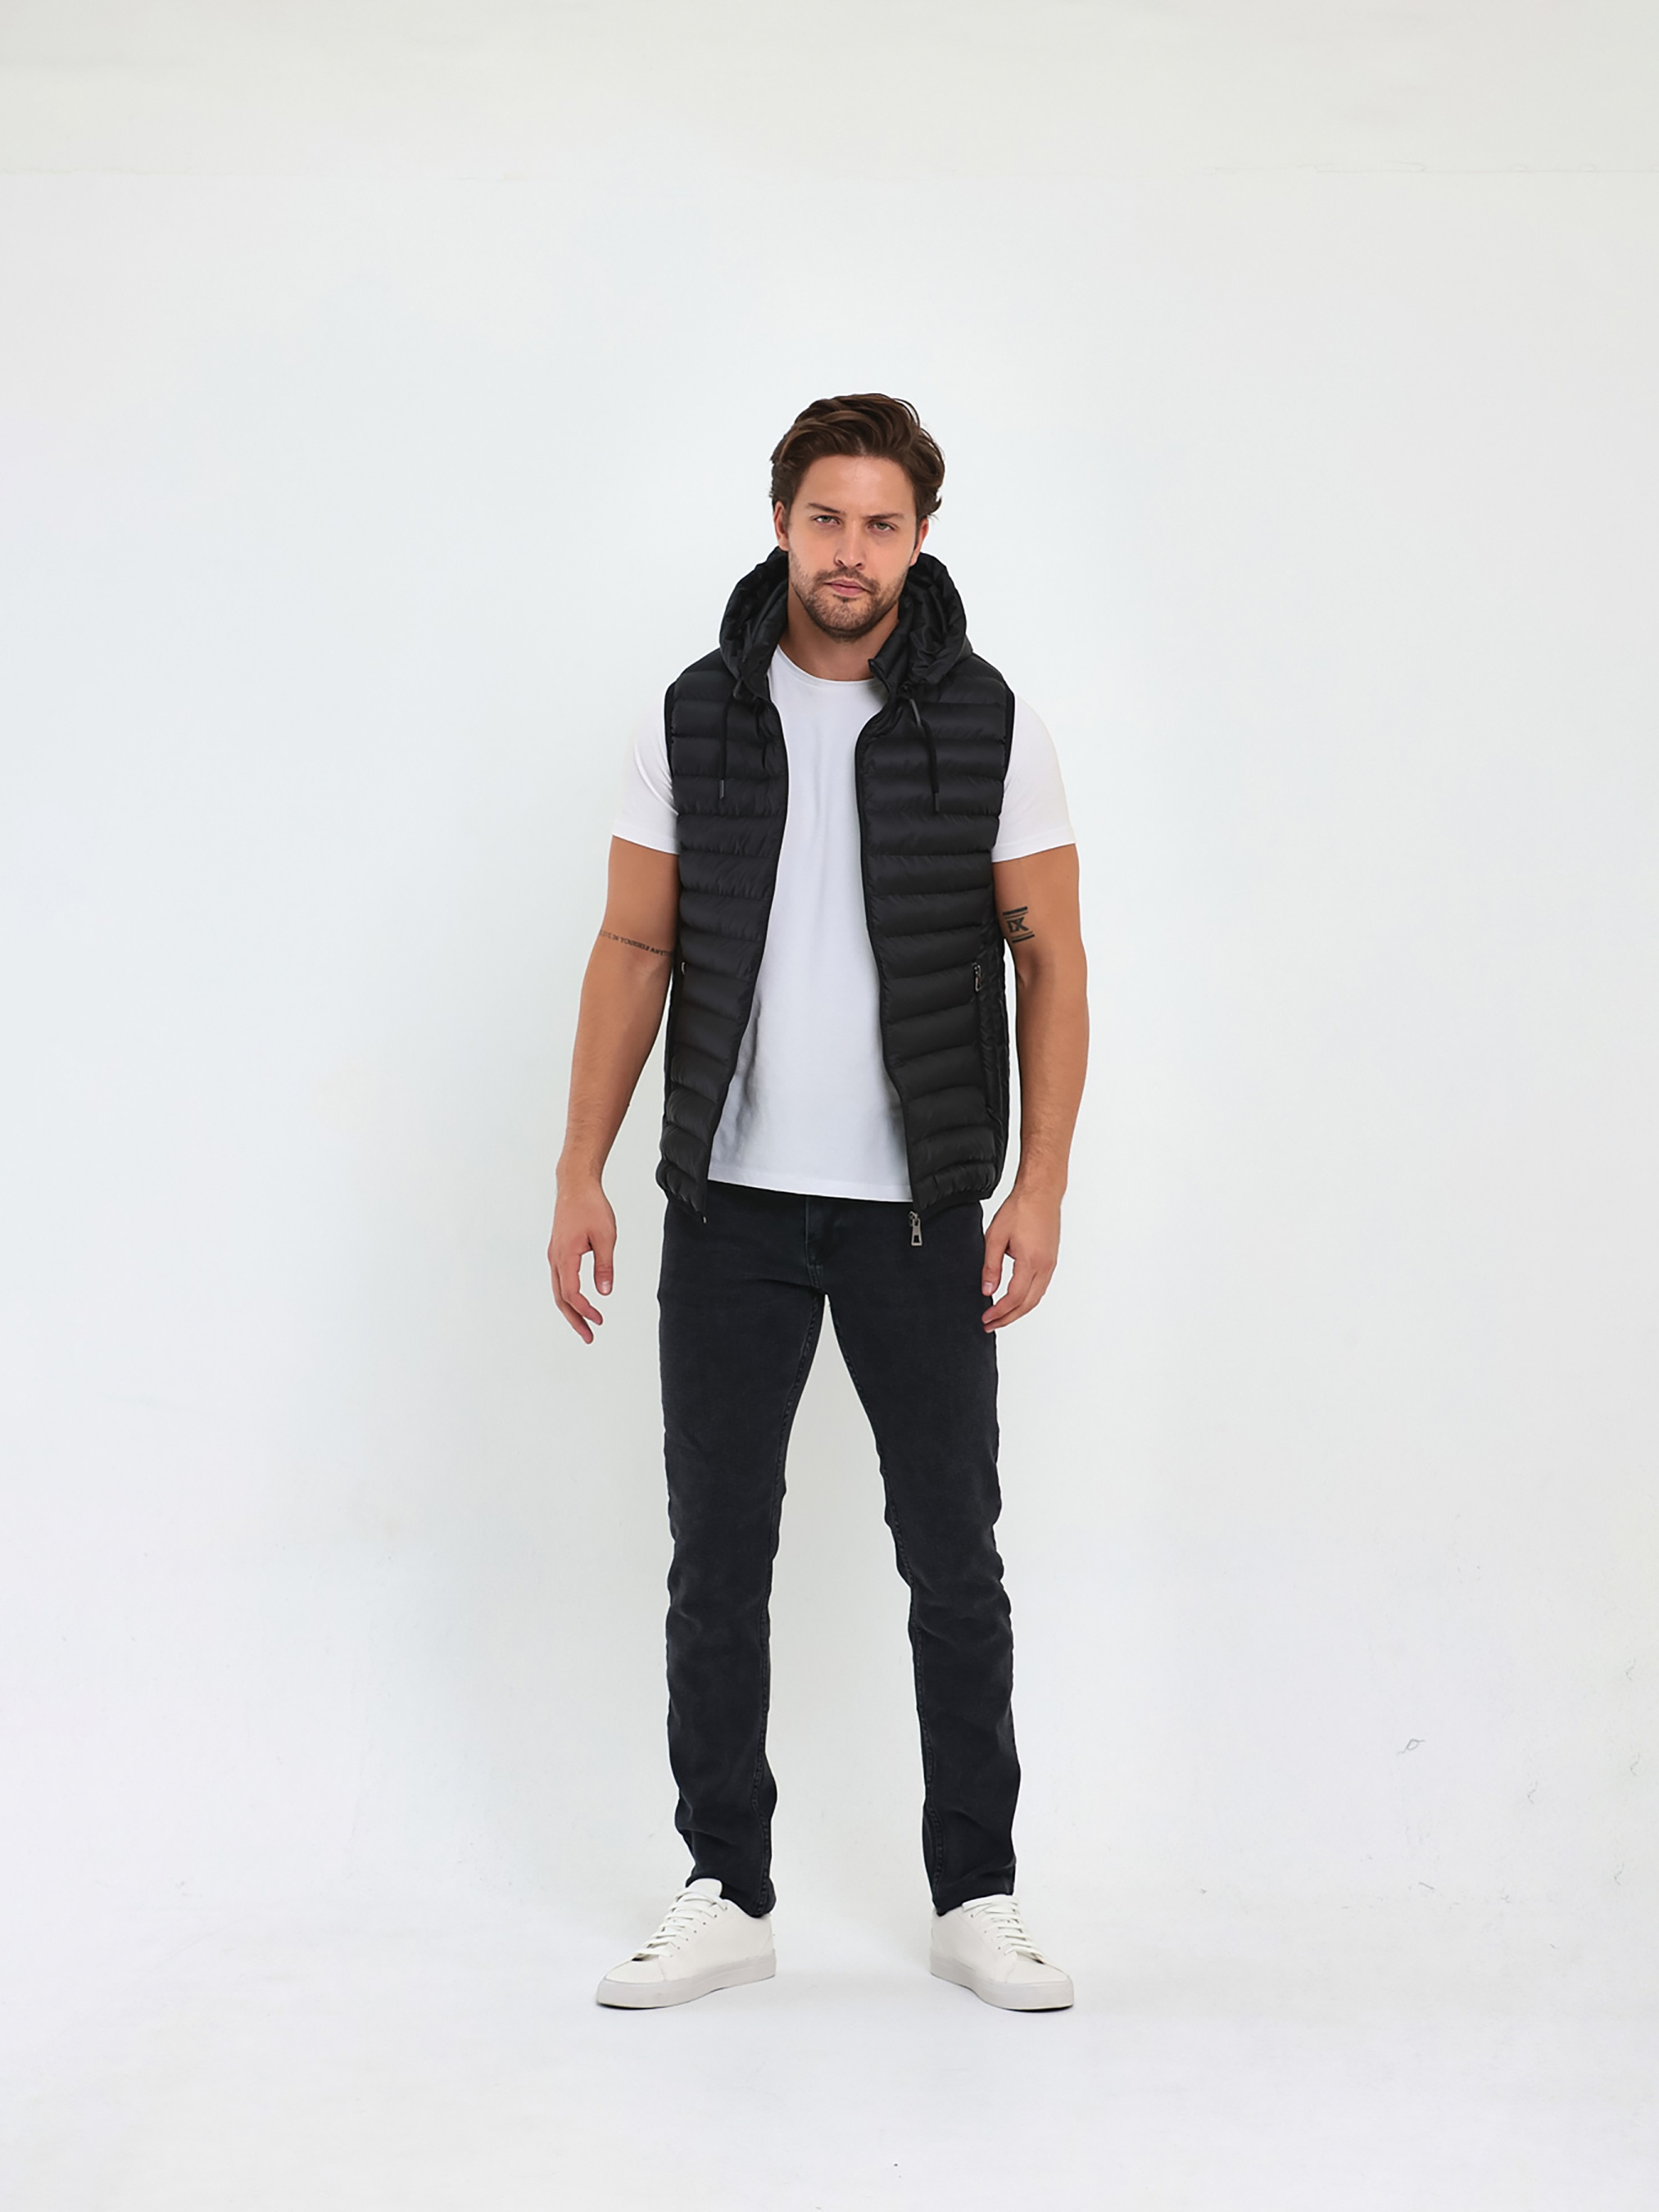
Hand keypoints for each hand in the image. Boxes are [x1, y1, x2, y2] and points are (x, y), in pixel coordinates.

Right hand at [549, 1177, 616, 1343]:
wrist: (575, 1185)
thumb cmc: (591, 1207)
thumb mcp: (605, 1237)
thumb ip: (604, 1266)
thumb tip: (605, 1292)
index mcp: (565, 1257)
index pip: (572, 1293)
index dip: (585, 1310)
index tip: (600, 1319)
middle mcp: (555, 1259)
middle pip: (561, 1298)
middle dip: (574, 1320)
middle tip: (589, 1338)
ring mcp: (554, 1255)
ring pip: (558, 1290)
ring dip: (570, 1310)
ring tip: (585, 1325)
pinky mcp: (557, 1250)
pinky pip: (560, 1279)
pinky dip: (567, 1295)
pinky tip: (578, 1301)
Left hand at [980, 1185, 1060, 1330]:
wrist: (1041, 1193)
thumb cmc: (1020, 1209)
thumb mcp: (995, 1237)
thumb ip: (990, 1266)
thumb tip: (988, 1290)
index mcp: (1030, 1262)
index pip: (1014, 1298)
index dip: (999, 1312)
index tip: (986, 1318)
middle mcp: (1044, 1267)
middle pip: (1028, 1304)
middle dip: (1008, 1318)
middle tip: (991, 1325)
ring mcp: (1050, 1264)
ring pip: (1036, 1298)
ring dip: (1019, 1311)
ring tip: (1001, 1317)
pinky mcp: (1051, 1260)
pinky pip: (1041, 1287)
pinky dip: (1027, 1299)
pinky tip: (1016, 1300)